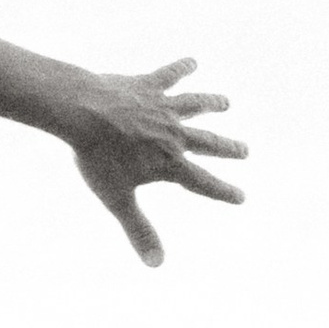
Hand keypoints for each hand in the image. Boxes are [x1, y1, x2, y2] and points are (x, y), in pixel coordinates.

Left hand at [64, 60, 247, 267]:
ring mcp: (162, 108)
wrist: (82, 113)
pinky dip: (182, 68)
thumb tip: (156, 265)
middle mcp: (174, 134)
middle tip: (246, 150)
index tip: (241, 197)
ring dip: (212, 104)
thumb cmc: (97, 158)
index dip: (223, 192)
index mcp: (169, 164)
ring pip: (195, 105)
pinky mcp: (147, 85)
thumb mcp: (118, 199)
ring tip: (226, 103)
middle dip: (228, 148)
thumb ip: (139, 230)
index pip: (203, 183)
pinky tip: (192, 62)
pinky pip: (170, 74)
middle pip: (207, 143)